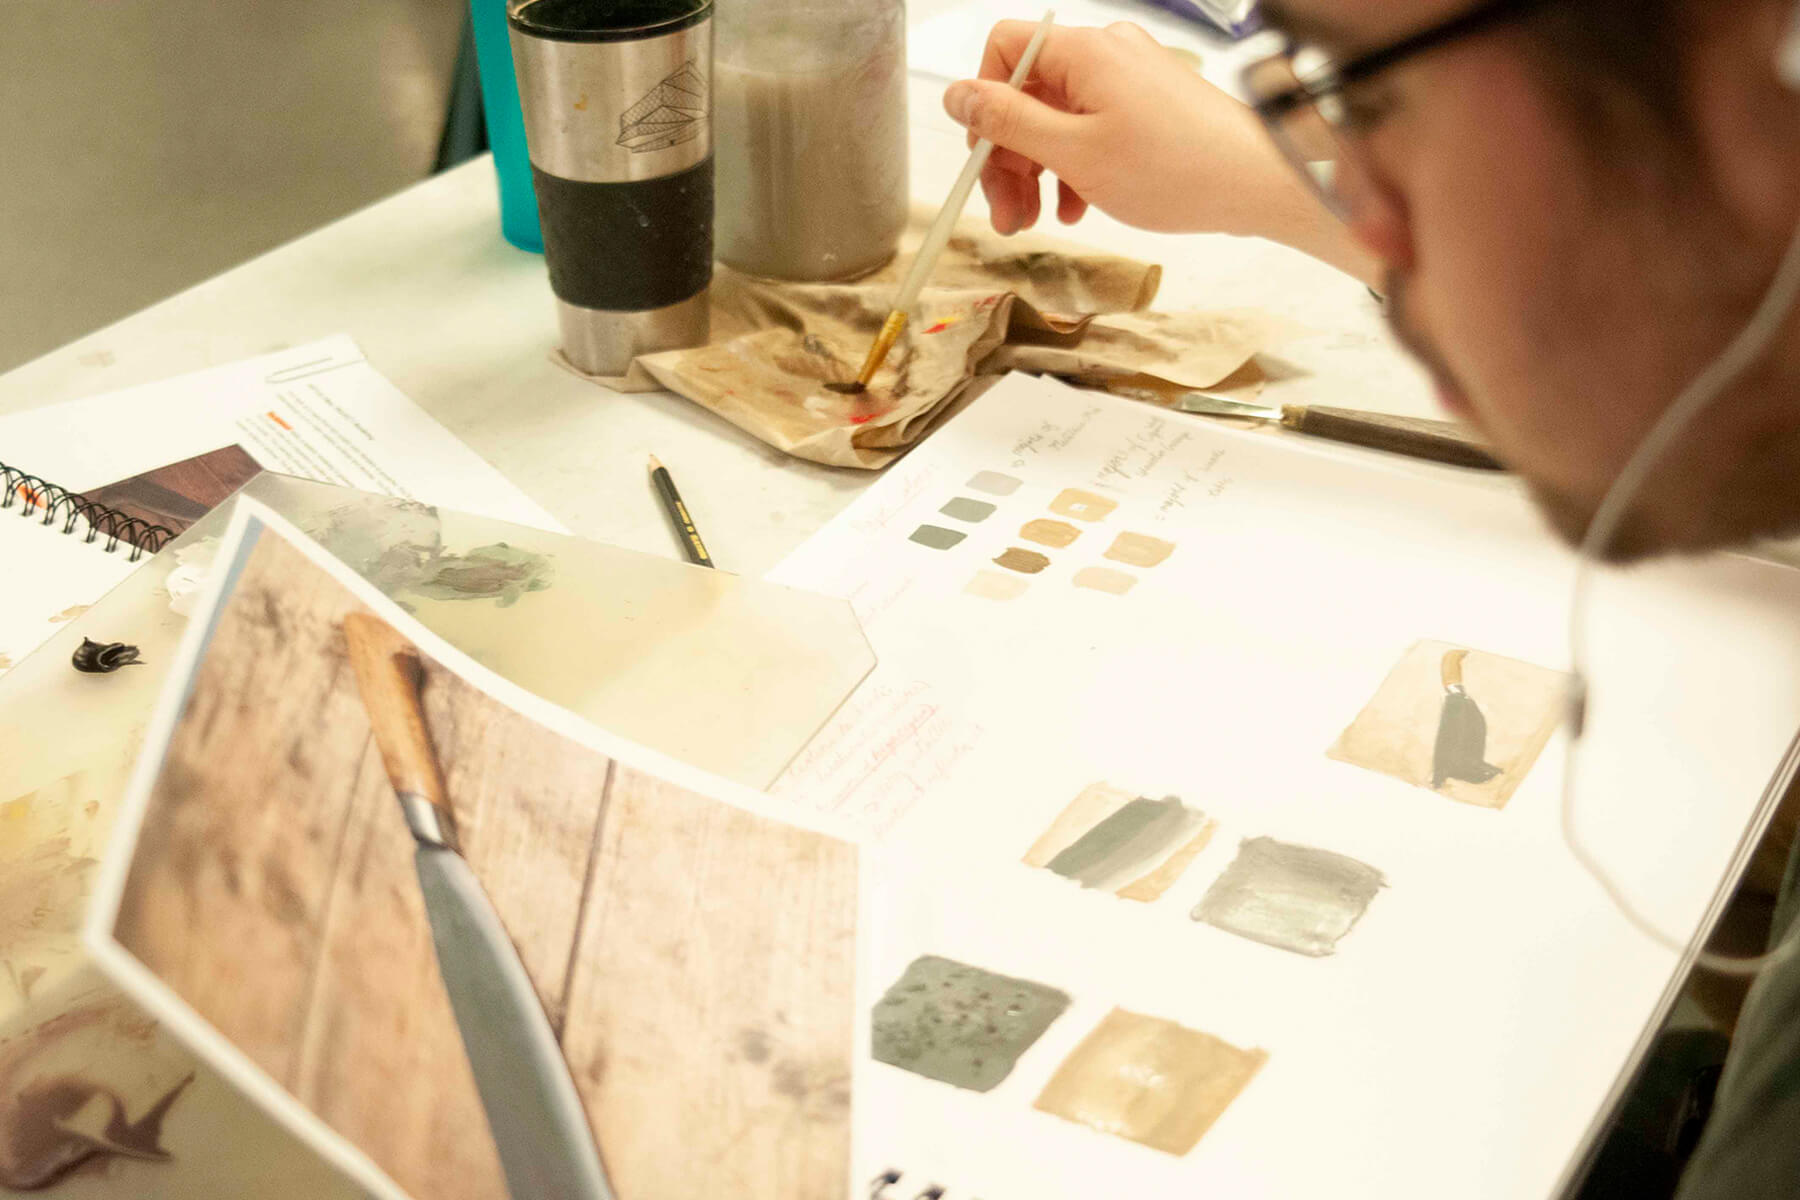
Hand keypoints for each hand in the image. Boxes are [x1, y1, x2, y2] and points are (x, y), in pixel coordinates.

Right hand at [942, 21, 1377, 281]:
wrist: (1259, 183)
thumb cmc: (1177, 168)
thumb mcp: (1073, 153)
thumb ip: (1008, 123)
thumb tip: (957, 95)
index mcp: (1084, 52)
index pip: (1005, 51)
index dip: (984, 106)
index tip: (984, 161)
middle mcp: (1107, 53)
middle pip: (1028, 93)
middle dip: (1010, 156)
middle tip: (1008, 214)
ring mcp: (1130, 79)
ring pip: (1058, 118)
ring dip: (1040, 171)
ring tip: (1040, 221)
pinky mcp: (1149, 106)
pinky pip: (1091, 129)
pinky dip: (1076, 167)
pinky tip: (1078, 207)